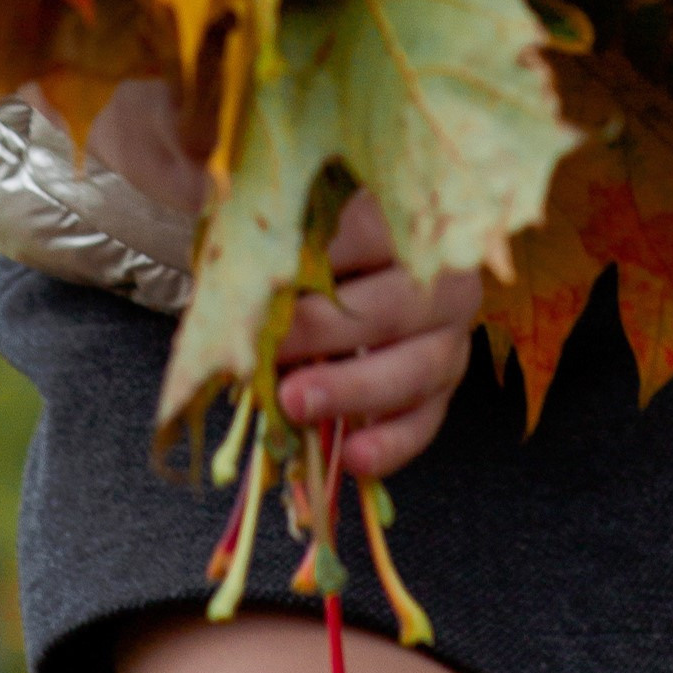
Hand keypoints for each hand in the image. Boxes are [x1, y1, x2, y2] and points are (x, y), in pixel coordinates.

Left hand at [274, 191, 480, 479]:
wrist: (374, 271)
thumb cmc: (322, 238)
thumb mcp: (297, 214)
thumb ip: (269, 221)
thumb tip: (223, 225)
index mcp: (403, 220)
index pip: (362, 234)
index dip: (312, 262)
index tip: (261, 284)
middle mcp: (440, 278)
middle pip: (391, 306)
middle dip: (326, 333)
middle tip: (271, 354)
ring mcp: (450, 335)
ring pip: (415, 368)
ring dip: (353, 391)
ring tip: (296, 405)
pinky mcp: (445, 386)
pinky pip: (426, 420)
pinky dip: (391, 444)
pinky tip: (353, 458)